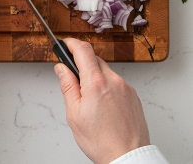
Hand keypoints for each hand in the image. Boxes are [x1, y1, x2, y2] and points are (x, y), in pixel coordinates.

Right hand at [55, 38, 149, 163]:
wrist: (128, 156)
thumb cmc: (101, 141)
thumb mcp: (74, 114)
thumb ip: (67, 86)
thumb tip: (61, 69)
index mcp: (96, 84)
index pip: (83, 50)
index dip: (71, 43)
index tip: (64, 43)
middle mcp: (114, 81)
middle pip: (95, 59)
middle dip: (82, 63)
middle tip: (72, 78)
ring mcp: (126, 88)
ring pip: (106, 72)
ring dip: (95, 77)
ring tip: (88, 100)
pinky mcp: (133, 96)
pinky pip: (116, 83)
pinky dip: (106, 86)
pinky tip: (102, 105)